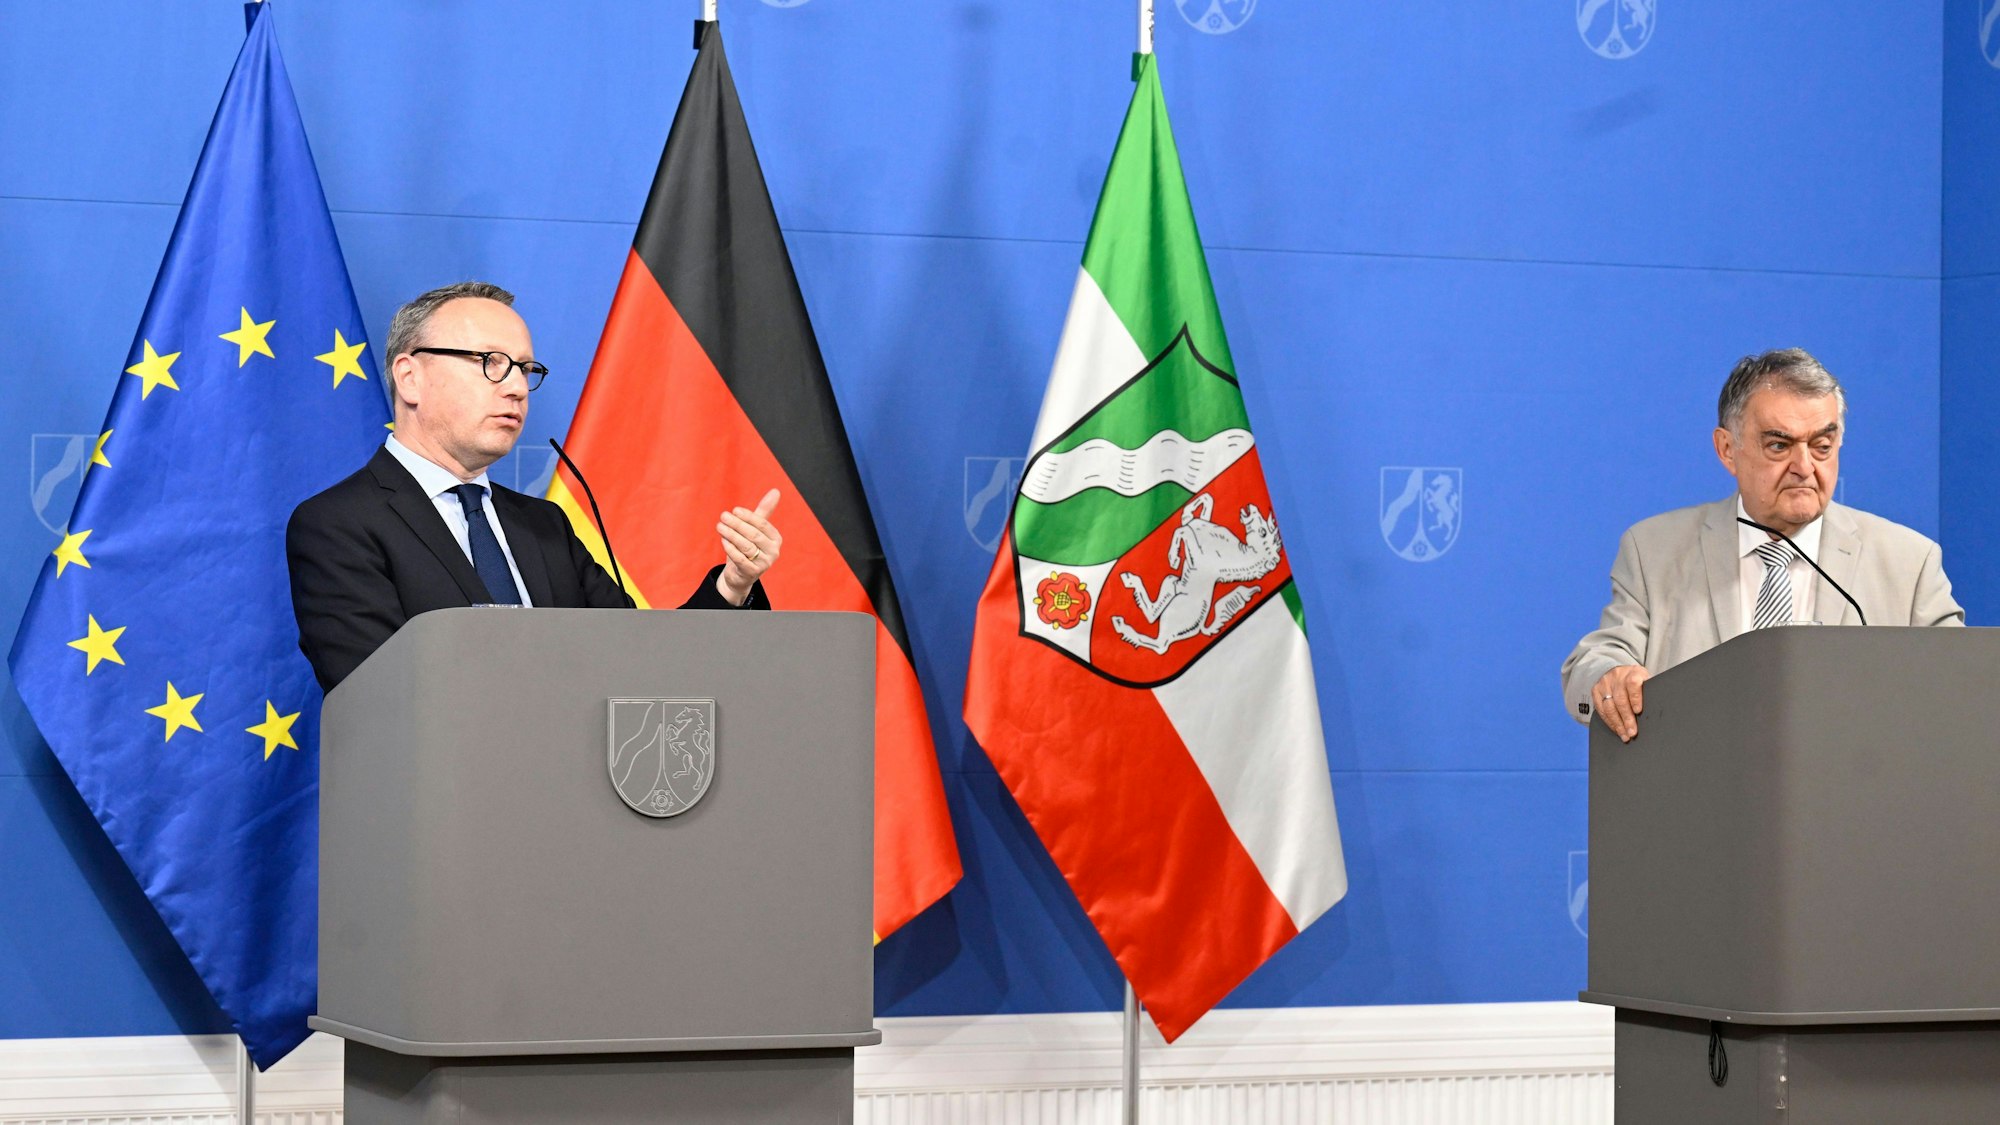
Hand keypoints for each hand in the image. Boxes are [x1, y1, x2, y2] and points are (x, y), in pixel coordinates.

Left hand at [715, 489, 781, 605]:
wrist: (741, 574)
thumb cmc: (749, 547)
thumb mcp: (756, 529)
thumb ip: (764, 511)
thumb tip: (775, 491)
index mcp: (776, 539)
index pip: (763, 525)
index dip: (748, 516)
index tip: (734, 510)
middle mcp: (773, 552)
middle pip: (754, 535)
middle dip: (737, 524)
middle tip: (723, 516)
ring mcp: (764, 564)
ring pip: (746, 546)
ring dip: (731, 535)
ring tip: (719, 526)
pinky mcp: (752, 573)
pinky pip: (740, 559)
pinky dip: (730, 548)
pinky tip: (723, 540)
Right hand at [1592, 664, 1648, 742]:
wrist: (1618, 671)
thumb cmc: (1636, 679)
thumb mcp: (1645, 680)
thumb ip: (1647, 691)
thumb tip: (1655, 712)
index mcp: (1633, 673)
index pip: (1633, 684)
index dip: (1635, 698)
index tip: (1638, 711)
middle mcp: (1617, 677)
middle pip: (1620, 700)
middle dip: (1626, 719)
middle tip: (1632, 732)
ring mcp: (1605, 683)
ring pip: (1609, 707)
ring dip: (1617, 724)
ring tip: (1625, 735)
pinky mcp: (1595, 691)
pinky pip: (1601, 710)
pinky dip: (1609, 721)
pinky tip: (1616, 729)